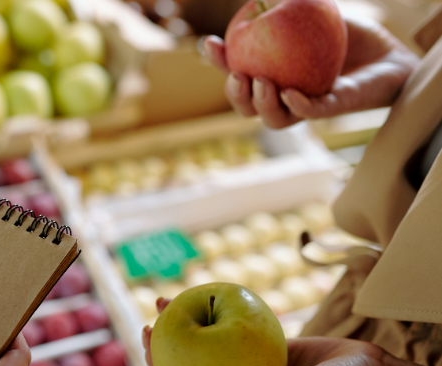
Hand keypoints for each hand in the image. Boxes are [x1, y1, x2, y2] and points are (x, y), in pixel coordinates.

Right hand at [202, 17, 417, 127]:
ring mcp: (307, 105)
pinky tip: (289, 92)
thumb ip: (288, 5)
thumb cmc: (348, 34)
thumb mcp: (313, 12)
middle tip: (238, 76)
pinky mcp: (334, 108)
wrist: (390, 54)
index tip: (210, 43)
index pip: (237, 72)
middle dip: (236, 95)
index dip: (219, 61)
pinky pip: (311, 112)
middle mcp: (284, 97)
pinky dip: (297, 106)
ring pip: (274, 119)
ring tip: (260, 83)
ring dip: (261, 105)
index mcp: (272, 76)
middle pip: (249, 107)